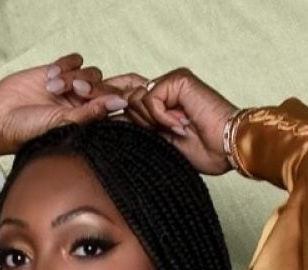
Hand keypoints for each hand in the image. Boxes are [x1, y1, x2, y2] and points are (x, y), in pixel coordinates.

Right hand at [0, 53, 127, 161]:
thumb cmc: (28, 132)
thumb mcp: (63, 124)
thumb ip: (92, 113)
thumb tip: (121, 102)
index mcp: (90, 122)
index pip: (117, 106)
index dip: (122, 96)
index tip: (121, 94)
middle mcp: (84, 104)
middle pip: (107, 85)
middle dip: (93, 87)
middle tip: (75, 92)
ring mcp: (71, 87)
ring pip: (91, 72)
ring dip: (74, 77)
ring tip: (53, 88)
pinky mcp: (58, 72)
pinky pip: (75, 60)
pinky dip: (65, 65)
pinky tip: (50, 77)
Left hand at [99, 68, 237, 174]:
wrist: (227, 149)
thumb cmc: (200, 152)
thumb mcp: (155, 143)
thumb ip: (133, 129)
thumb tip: (101, 122)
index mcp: (157, 105)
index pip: (123, 96)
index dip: (104, 99)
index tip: (81, 99)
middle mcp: (162, 89)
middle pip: (124, 97)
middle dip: (119, 110)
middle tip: (136, 125)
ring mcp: (171, 82)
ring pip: (135, 99)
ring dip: (149, 121)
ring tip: (174, 131)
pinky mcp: (179, 80)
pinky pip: (151, 97)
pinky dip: (161, 115)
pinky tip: (180, 126)